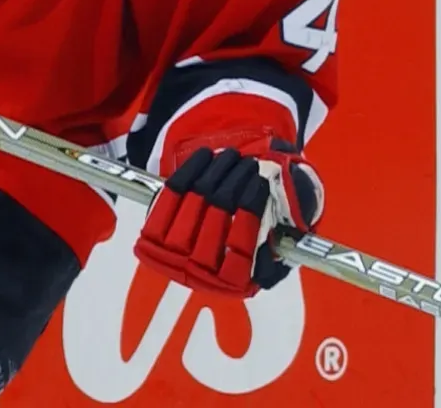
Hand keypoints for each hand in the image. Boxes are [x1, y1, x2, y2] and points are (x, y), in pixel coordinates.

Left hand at [134, 136, 323, 297]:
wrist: (229, 218)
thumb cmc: (268, 226)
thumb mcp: (284, 240)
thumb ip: (285, 238)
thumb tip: (286, 226)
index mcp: (237, 284)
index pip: (238, 260)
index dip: (248, 218)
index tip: (261, 186)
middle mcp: (203, 277)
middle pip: (214, 225)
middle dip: (233, 187)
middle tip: (251, 165)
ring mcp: (174, 256)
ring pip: (192, 206)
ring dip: (215, 175)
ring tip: (235, 158)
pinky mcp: (154, 232)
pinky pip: (169, 196)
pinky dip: (189, 171)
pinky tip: (206, 156)